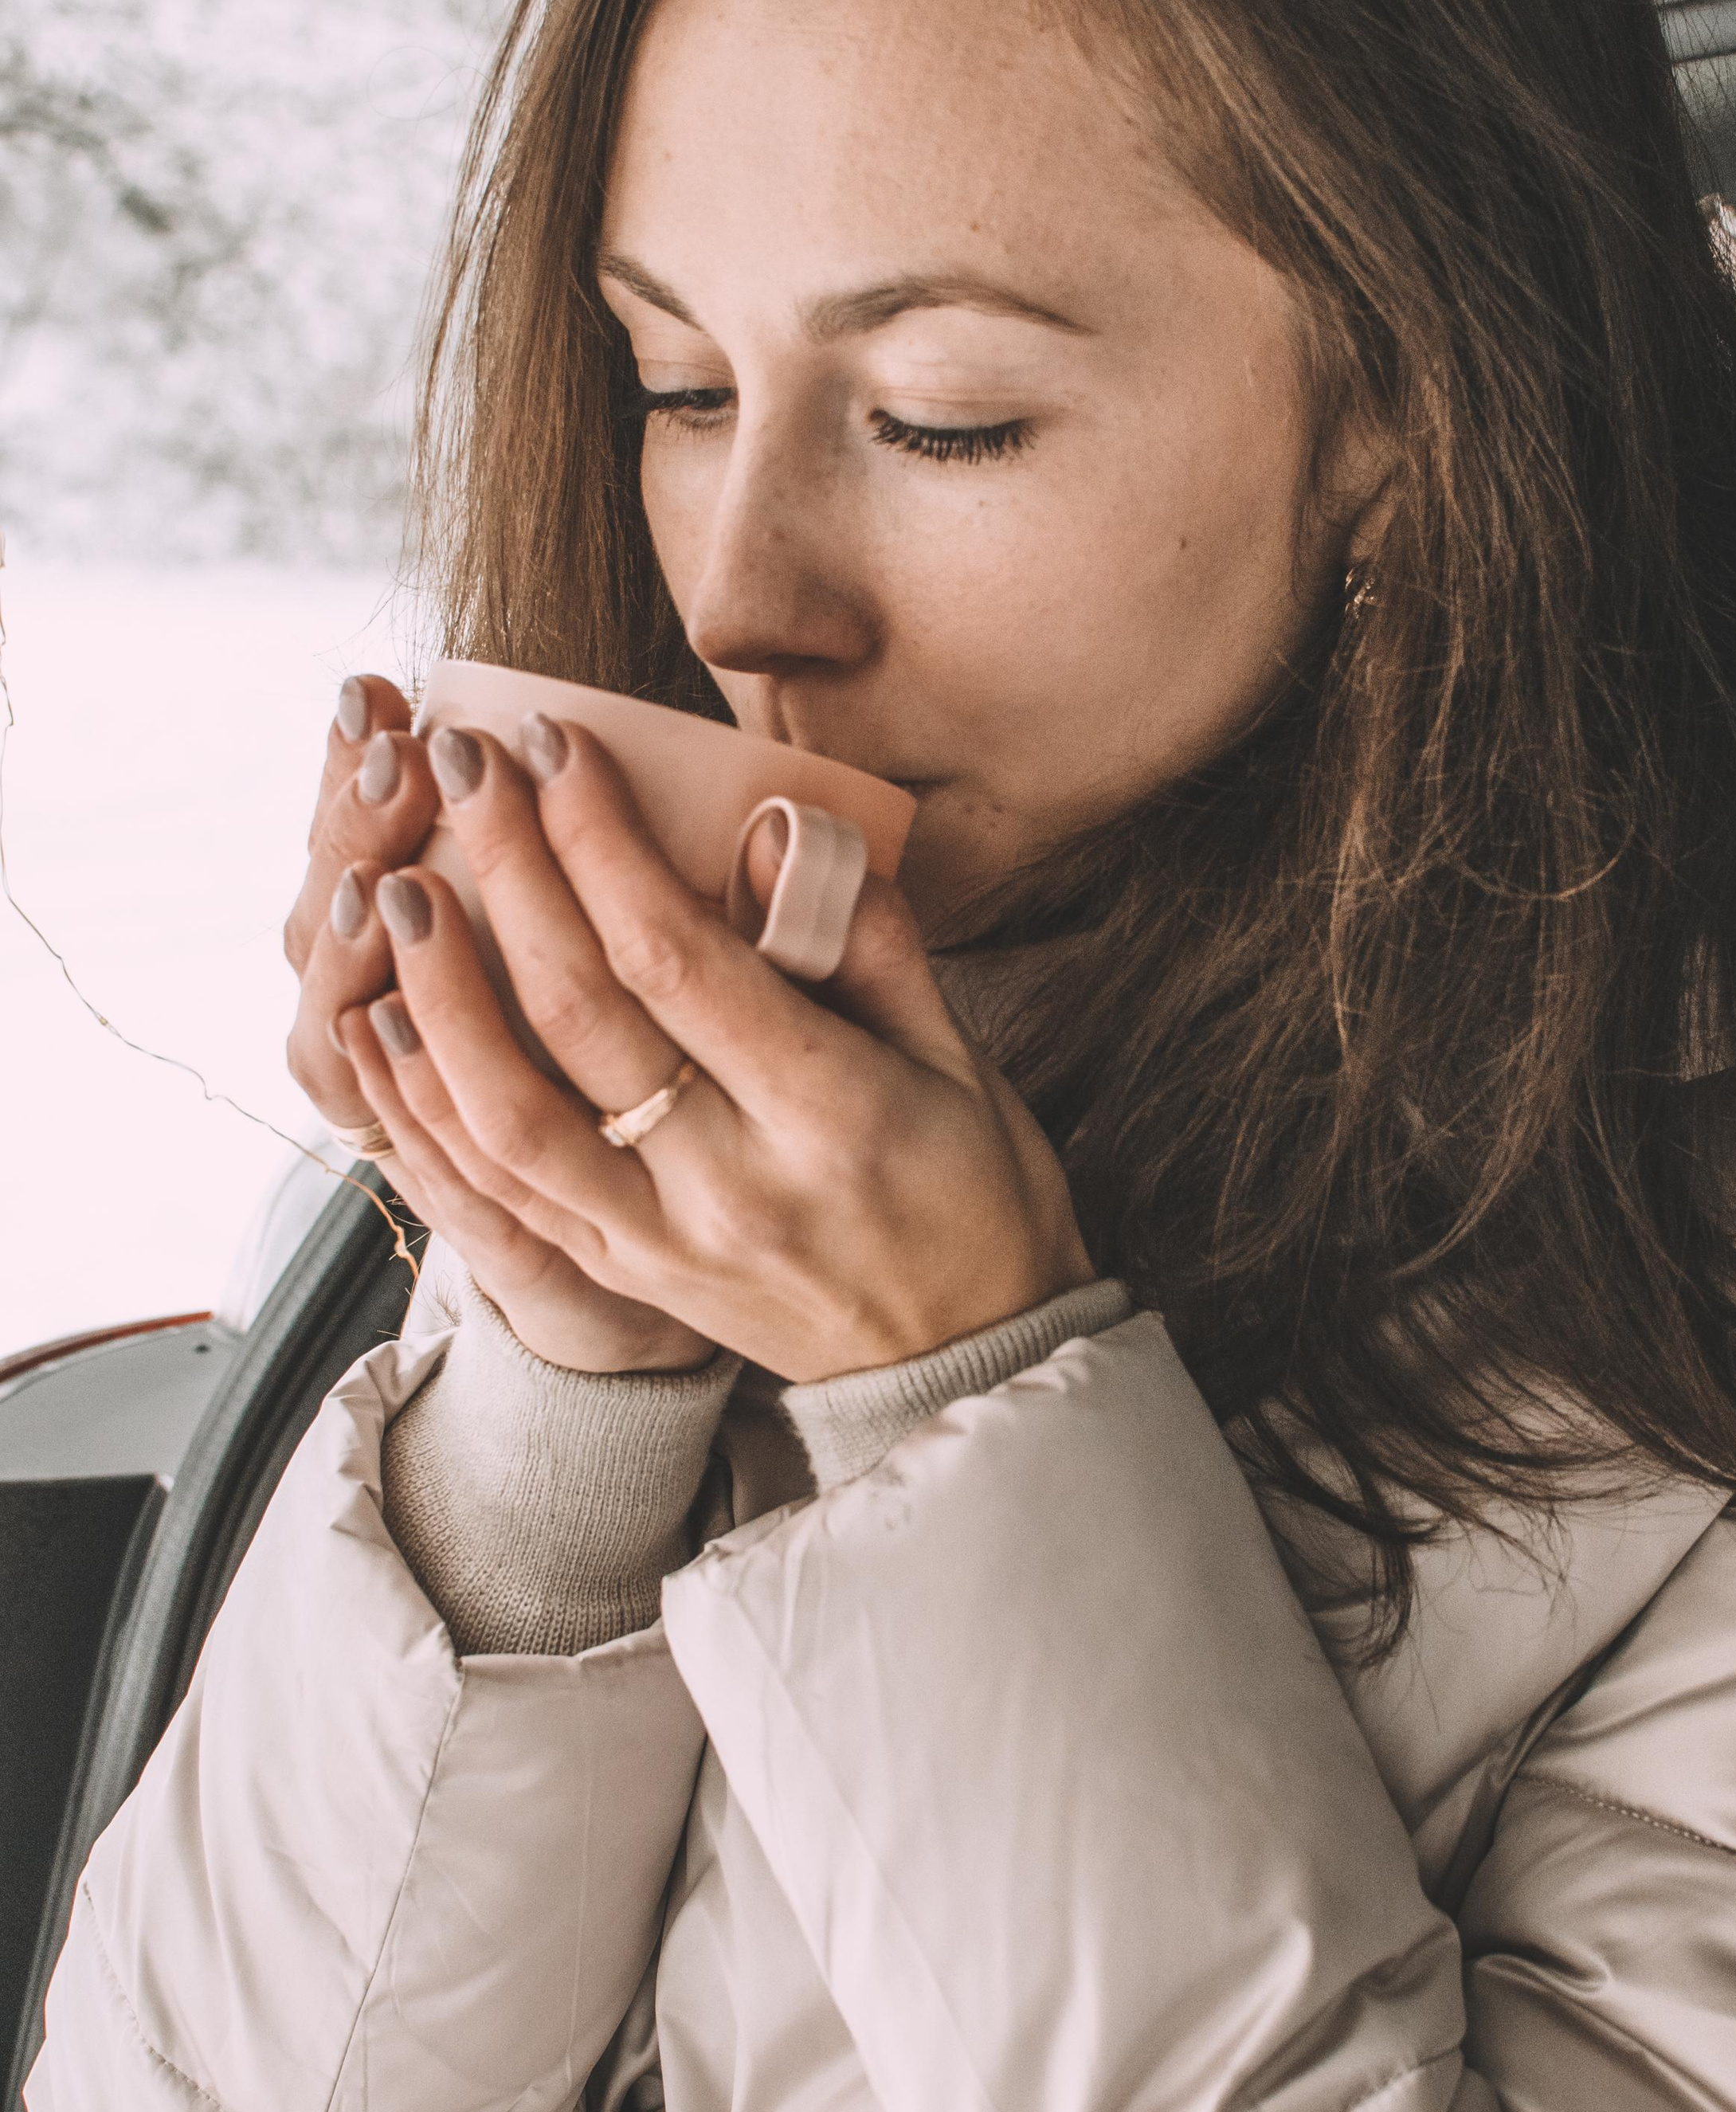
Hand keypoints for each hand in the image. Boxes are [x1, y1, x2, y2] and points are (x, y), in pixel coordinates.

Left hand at [332, 716, 1093, 1385]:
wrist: (965, 1366)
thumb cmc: (975, 1193)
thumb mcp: (964, 1059)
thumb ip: (868, 940)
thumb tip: (769, 823)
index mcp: (830, 1114)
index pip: (679, 958)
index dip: (601, 843)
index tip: (555, 746)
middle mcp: (731, 1184)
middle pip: (581, 1015)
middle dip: (508, 874)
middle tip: (459, 765)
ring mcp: (662, 1242)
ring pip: (510, 1113)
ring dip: (437, 993)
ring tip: (394, 890)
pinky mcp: (620, 1275)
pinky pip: (494, 1190)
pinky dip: (425, 1106)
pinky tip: (383, 1025)